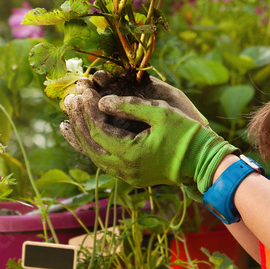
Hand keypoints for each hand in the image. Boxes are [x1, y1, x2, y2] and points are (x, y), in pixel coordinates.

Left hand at [59, 75, 236, 193]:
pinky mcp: (132, 176)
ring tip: (64, 122)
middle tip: (69, 100)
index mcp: (131, 153)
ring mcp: (127, 176)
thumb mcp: (160, 113)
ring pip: (94, 157)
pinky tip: (83, 139)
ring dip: (80, 138)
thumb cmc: (187, 134)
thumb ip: (130, 106)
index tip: (82, 91)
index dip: (87, 110)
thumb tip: (103, 101)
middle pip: (91, 145)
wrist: (204, 163)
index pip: (98, 131)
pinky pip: (104, 162)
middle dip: (78, 122)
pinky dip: (91, 149)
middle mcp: (125, 169)